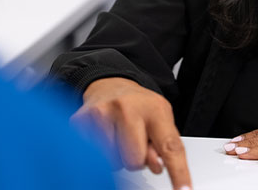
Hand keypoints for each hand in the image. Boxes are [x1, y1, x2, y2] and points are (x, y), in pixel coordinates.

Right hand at [73, 77, 191, 189]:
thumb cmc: (139, 106)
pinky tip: (103, 134)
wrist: (110, 86)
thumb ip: (164, 145)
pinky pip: (93, 157)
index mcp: (155, 109)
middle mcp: (127, 108)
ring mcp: (101, 113)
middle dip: (136, 158)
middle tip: (133, 140)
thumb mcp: (160, 120)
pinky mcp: (80, 121)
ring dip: (117, 156)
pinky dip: (99, 152)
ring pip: (113, 162)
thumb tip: (157, 166)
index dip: (178, 172)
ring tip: (118, 135)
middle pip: (135, 161)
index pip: (170, 147)